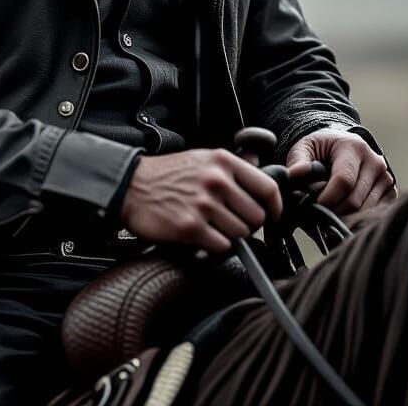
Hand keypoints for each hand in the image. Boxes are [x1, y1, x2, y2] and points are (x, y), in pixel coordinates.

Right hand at [120, 148, 282, 253]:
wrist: (131, 186)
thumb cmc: (169, 174)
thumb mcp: (204, 159)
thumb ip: (233, 170)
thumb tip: (264, 184)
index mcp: (223, 162)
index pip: (267, 188)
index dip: (276, 208)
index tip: (273, 217)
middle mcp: (217, 181)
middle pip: (257, 216)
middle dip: (249, 225)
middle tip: (233, 224)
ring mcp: (204, 204)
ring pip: (241, 234)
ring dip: (231, 236)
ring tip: (214, 228)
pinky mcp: (191, 227)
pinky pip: (222, 247)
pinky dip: (216, 247)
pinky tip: (203, 237)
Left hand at [286, 127, 395, 216]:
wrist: (341, 146)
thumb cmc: (322, 148)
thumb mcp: (305, 148)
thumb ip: (298, 161)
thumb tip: (294, 175)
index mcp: (354, 147)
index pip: (344, 181)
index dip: (327, 198)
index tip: (313, 205)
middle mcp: (375, 161)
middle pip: (355, 200)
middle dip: (334, 210)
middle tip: (319, 212)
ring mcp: (386, 177)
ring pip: (366, 210)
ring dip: (345, 216)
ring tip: (330, 210)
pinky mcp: (391, 191)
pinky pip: (376, 213)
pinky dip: (359, 218)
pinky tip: (345, 213)